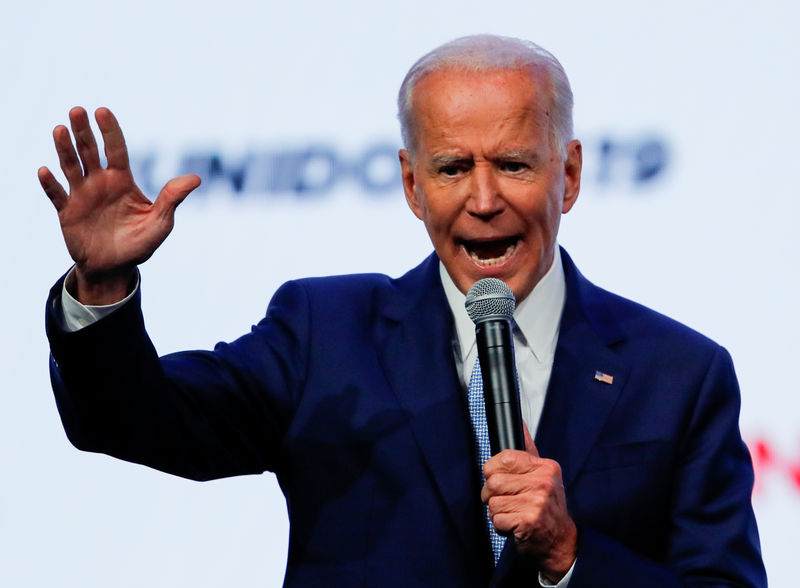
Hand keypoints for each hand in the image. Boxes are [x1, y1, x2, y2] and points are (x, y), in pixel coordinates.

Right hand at [38, 107, 199, 303]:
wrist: (115, 268)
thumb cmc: (140, 244)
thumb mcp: (160, 223)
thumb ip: (172, 199)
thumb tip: (196, 179)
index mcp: (122, 180)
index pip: (116, 149)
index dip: (110, 131)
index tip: (102, 111)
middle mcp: (100, 182)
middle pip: (89, 150)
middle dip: (83, 131)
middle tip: (77, 110)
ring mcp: (81, 196)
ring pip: (70, 166)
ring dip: (64, 148)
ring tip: (59, 129)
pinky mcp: (67, 212)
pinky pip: (56, 195)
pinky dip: (50, 184)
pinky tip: (44, 171)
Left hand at [482, 425, 576, 581]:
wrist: (560, 541)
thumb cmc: (546, 507)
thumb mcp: (542, 474)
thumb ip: (528, 450)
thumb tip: (520, 423)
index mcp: (545, 467)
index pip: (504, 457)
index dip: (493, 470)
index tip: (499, 478)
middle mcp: (544, 482)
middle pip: (493, 481)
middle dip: (490, 494)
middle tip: (505, 501)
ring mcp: (537, 502)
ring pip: (492, 502)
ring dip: (496, 512)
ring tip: (512, 513)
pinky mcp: (529, 522)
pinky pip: (497, 519)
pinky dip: (500, 526)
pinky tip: (515, 526)